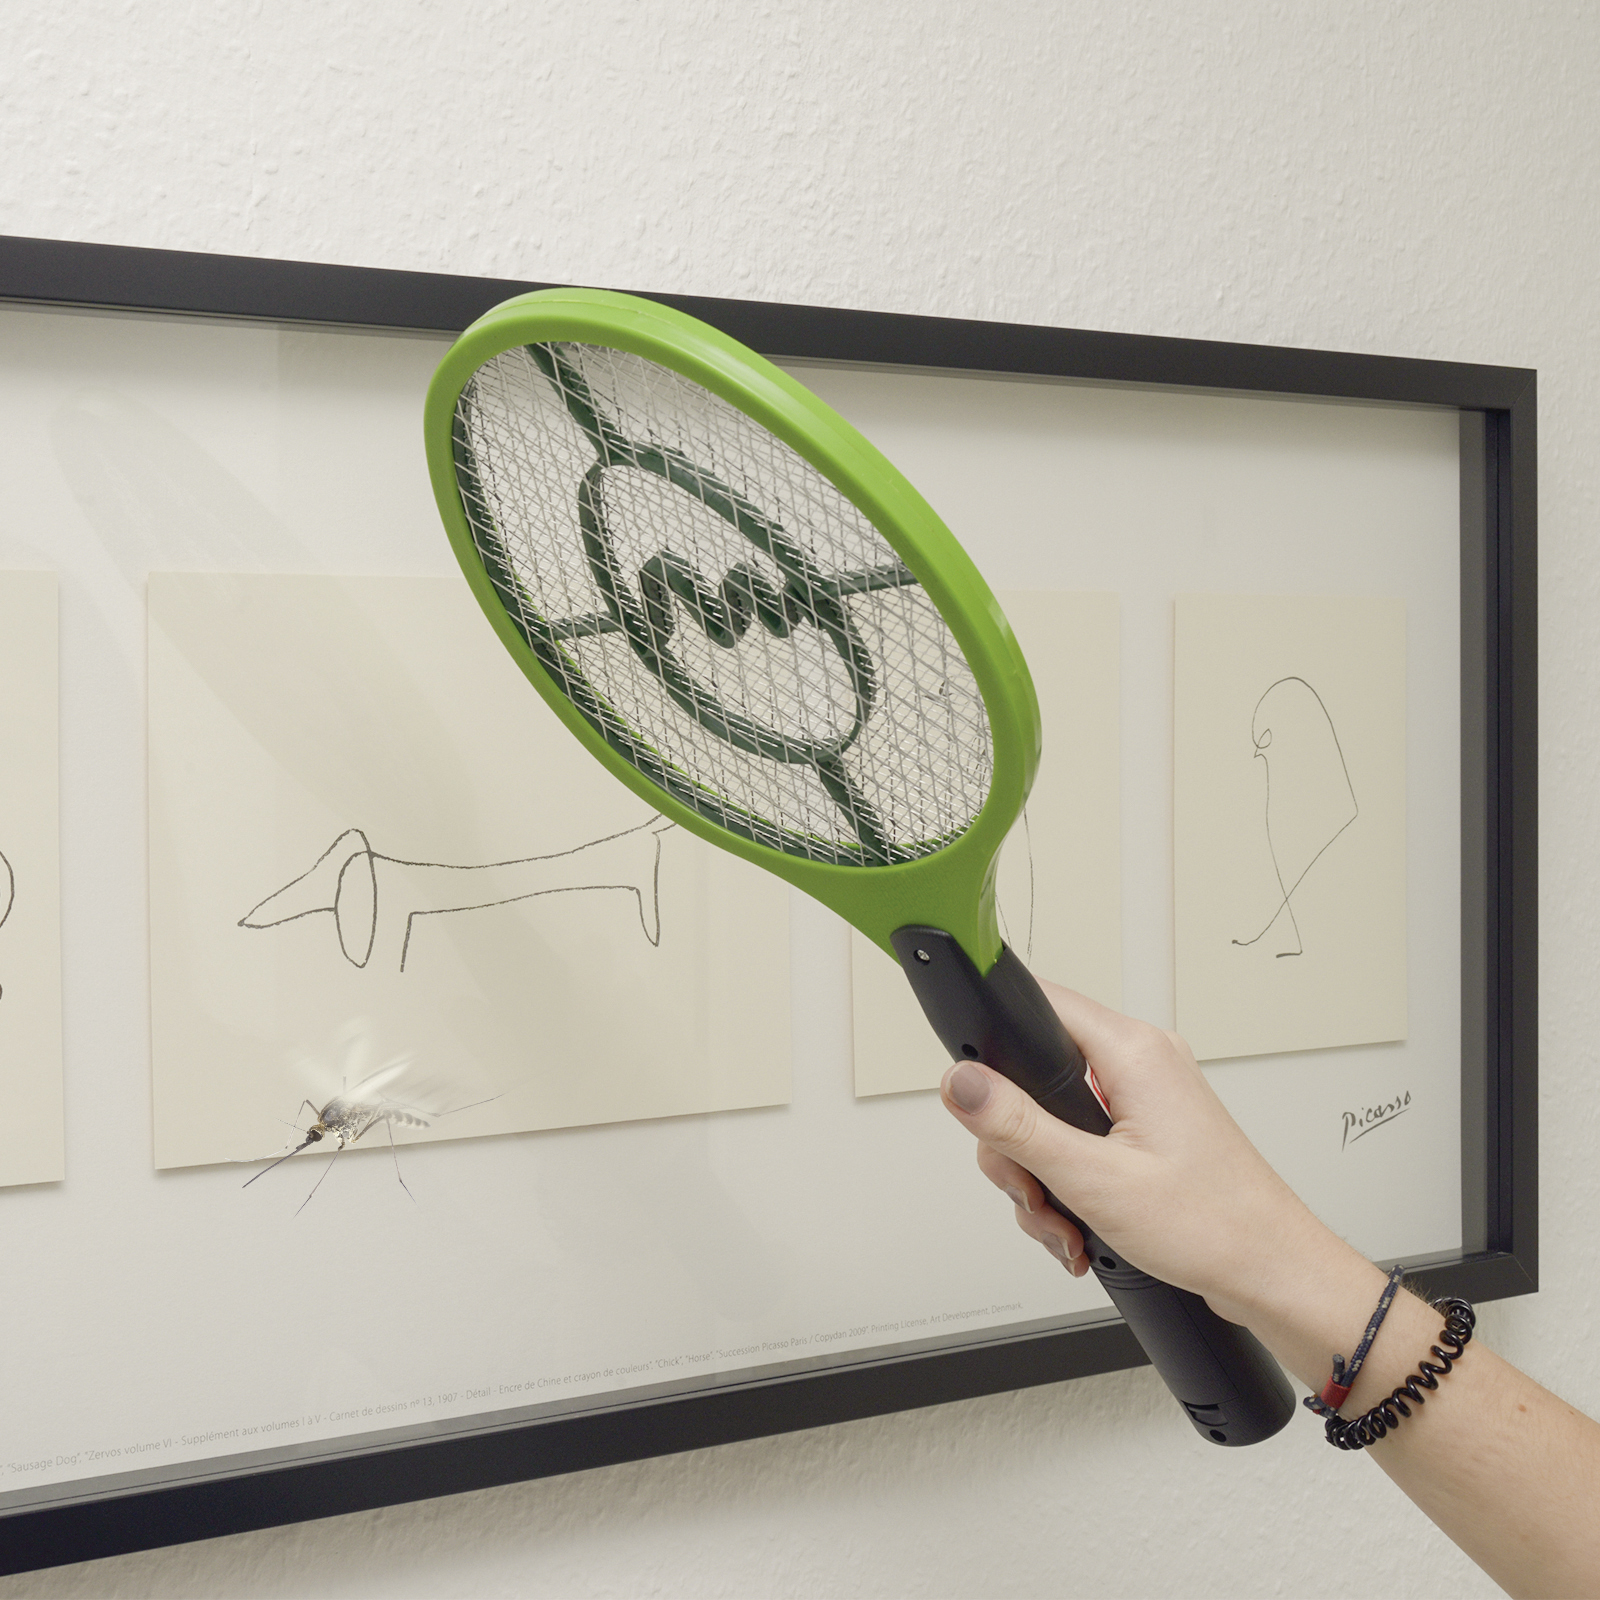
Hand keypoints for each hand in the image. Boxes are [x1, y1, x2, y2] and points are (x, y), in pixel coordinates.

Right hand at [939, 980, 1341, 1330]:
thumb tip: (962, 1083)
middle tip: (1033, 1191)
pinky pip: (1080, 1141)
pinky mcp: (1146, 1129)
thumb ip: (1018, 1127)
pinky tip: (1080, 1227)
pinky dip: (1069, 1186)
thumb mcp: (1094, 1180)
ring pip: (1052, 1118)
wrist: (1272, 1274)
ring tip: (1064, 1224)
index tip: (978, 1094)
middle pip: (1034, 1076)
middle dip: (1019, 1145)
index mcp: (1134, 1052)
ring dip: (1042, 1178)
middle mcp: (1142, 1062)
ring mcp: (1145, 1097)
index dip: (995, 1044)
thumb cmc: (1214, 1226)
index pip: (1037, 1005)